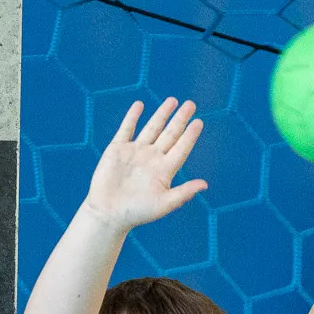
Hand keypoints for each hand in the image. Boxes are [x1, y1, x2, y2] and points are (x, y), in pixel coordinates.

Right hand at [81, 99, 207, 231]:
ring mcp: (135, 152)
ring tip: (172, 101)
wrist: (108, 213)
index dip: (190, 135)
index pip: (181, 148)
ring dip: (161, 114)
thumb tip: (205, 184)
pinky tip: (140, 105)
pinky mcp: (117, 150)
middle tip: (190, 105)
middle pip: (170, 134)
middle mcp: (152, 158)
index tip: (198, 122)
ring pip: (152, 128)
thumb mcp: (164, 204)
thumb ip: (184, 192)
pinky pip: (126, 129)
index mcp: (164, 170)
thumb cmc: (137, 213)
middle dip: (180, 119)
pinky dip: (132, 117)